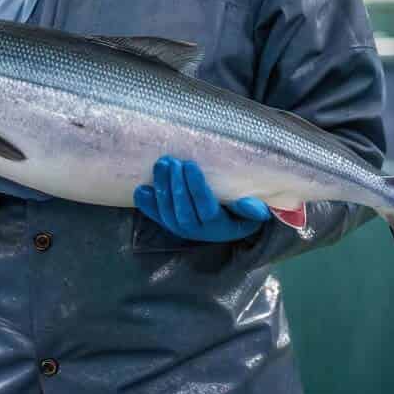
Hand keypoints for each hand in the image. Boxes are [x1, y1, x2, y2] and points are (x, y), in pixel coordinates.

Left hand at [133, 156, 270, 242]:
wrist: (227, 227)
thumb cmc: (240, 213)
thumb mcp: (252, 214)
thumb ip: (253, 210)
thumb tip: (249, 205)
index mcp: (220, 227)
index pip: (206, 208)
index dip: (196, 188)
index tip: (190, 165)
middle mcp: (198, 232)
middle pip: (184, 211)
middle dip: (175, 185)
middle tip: (171, 161)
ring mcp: (182, 230)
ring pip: (168, 213)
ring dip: (162, 189)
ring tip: (161, 165)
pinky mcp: (169, 225)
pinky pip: (156, 217)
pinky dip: (147, 205)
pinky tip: (141, 190)